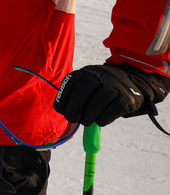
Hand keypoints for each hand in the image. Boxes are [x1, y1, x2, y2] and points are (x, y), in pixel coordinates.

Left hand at [53, 62, 169, 125]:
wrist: (133, 82)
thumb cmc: (102, 89)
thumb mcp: (88, 86)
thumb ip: (77, 98)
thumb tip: (69, 116)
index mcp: (86, 72)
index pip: (70, 83)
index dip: (63, 99)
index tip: (61, 111)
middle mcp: (100, 75)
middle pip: (83, 90)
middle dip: (74, 108)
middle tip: (72, 118)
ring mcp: (115, 85)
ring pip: (98, 101)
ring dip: (89, 115)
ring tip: (86, 121)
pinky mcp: (127, 97)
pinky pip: (113, 109)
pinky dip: (103, 118)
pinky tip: (100, 121)